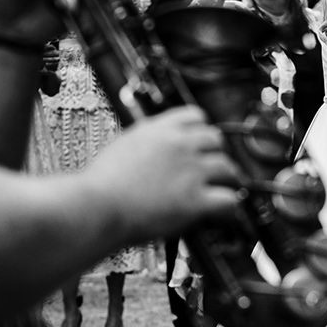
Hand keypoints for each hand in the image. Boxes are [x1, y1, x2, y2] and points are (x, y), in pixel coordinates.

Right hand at [82, 108, 240, 238]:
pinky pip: (228, 198)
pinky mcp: (196, 200)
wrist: (97, 206)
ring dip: (228, 178)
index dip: (202, 129)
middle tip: (215, 166)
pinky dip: (229, 205)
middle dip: (216, 153)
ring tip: (225, 187)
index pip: (196, 116)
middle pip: (216, 140)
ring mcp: (191, 171)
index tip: (202, 140)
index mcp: (159, 129)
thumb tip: (152, 148)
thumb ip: (144, 141)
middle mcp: (180, 145)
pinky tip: (224, 210)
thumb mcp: (122, 145)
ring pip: (227, 167)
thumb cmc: (100, 184)